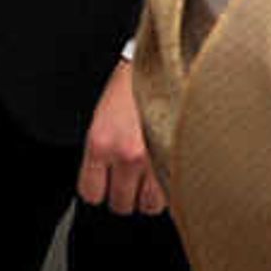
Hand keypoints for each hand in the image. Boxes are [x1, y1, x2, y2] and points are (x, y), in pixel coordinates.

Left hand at [77, 61, 164, 214]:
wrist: (161, 65)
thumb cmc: (130, 89)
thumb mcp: (101, 120)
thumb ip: (101, 154)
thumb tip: (105, 184)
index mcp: (99, 144)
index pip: (90, 194)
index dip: (99, 191)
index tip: (105, 185)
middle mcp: (126, 155)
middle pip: (120, 204)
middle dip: (124, 194)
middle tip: (130, 179)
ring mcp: (156, 159)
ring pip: (148, 205)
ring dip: (148, 197)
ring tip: (150, 179)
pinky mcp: (180, 158)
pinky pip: (172, 194)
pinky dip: (170, 189)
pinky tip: (167, 172)